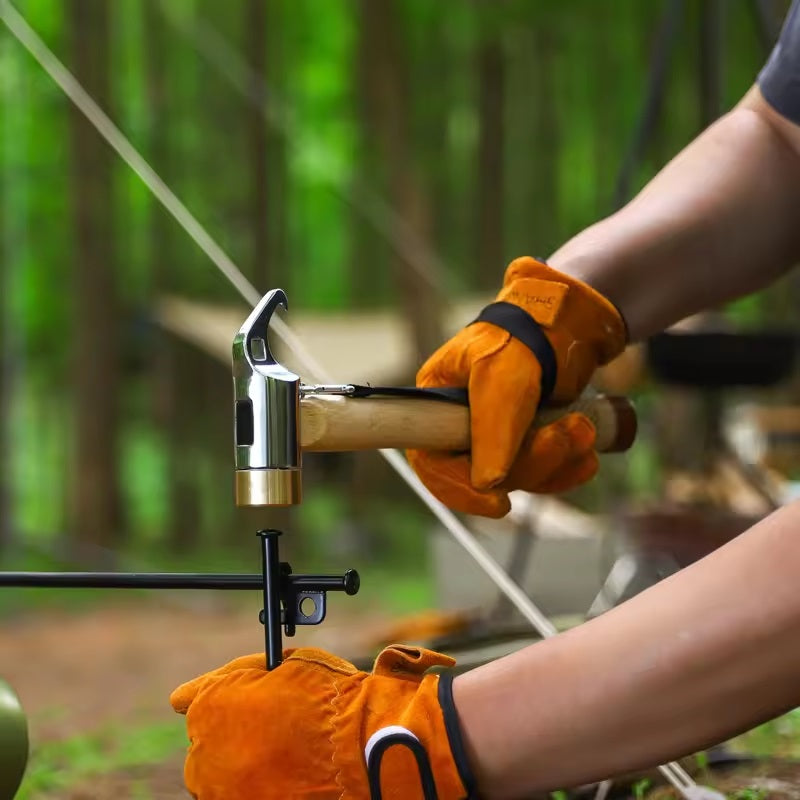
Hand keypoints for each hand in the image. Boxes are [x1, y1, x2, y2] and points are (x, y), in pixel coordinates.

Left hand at [170, 645, 475, 799]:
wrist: (363, 752)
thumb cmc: (330, 701)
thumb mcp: (289, 665)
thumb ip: (244, 671)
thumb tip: (218, 681)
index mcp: (209, 707)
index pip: (193, 697)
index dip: (222, 693)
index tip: (239, 697)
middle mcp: (202, 755)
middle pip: (205, 740)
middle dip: (231, 731)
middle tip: (275, 726)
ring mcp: (220, 793)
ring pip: (218, 776)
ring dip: (241, 765)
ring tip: (286, 755)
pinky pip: (239, 795)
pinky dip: (257, 787)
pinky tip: (288, 776)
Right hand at [407, 257, 626, 516]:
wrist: (565, 323)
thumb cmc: (519, 339)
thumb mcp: (500, 376)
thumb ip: (491, 428)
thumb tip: (486, 485)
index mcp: (433, 407)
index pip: (432, 463)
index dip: (459, 490)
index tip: (498, 504)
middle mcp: (456, 427)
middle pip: (481, 477)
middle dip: (530, 464)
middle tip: (567, 435)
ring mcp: (492, 438)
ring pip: (517, 478)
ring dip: (556, 460)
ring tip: (584, 427)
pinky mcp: (523, 444)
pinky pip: (540, 476)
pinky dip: (567, 468)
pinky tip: (589, 454)